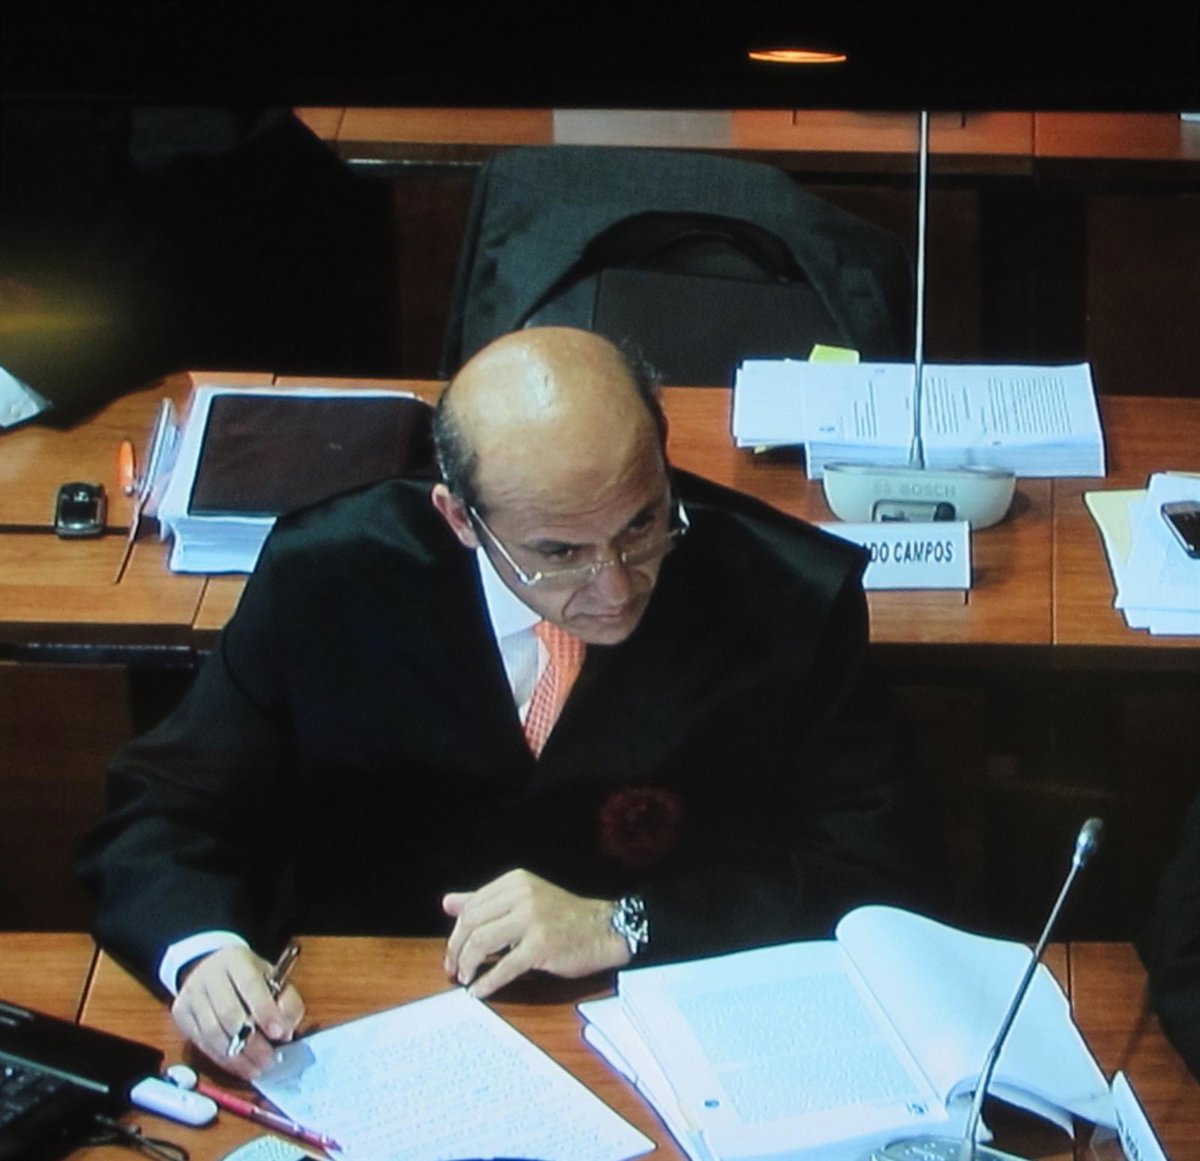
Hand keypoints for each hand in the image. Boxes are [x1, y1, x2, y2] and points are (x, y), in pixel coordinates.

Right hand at [171, 946, 304, 1079]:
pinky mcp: (180, 1014)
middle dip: (252, 1041)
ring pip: (212, 1033)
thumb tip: (286, 1030)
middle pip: (228, 1013)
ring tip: (258, 1067)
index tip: (279, 1033)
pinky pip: (202, 1044)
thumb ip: (286, 1001)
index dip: (265, 1010)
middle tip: (270, 1059)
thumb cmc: (247, 977)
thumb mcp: (273, 978)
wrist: (210, 966)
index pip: (250, 984)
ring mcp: (191, 995)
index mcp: (236, 959)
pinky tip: (241, 1067)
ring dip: (237, 1057)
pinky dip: (224, 1060)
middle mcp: (209, 975)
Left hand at [442, 868, 629, 998]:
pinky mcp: (541, 946)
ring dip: (467, 966)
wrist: (604, 929)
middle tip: (453, 970)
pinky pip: (503, 967)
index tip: (453, 952)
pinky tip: (479, 992)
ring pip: (482, 943)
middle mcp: (522, 895)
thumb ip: (485, 901)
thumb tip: (447, 902)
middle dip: (456, 950)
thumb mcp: (524, 899)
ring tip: (466, 979)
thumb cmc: (564, 916)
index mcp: (515, 882)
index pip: (471, 906)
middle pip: (472, 923)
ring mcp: (532, 920)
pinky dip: (486, 982)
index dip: (456, 933)